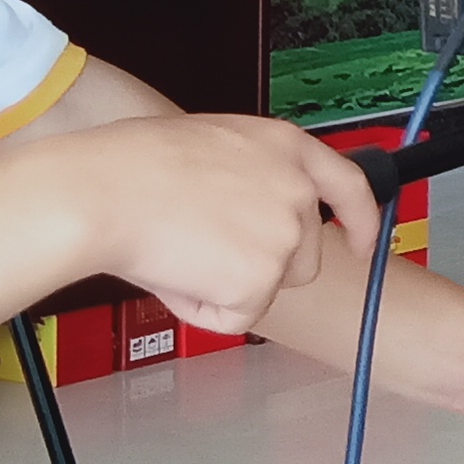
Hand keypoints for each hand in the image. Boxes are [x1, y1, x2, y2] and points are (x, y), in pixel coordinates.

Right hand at [32, 112, 382, 335]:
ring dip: (228, 287)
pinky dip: (203, 311)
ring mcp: (285, 237)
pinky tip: (173, 274)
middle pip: (303, 258)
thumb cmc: (131, 165)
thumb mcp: (214, 146)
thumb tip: (249, 212)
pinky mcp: (261, 280)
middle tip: (200, 248)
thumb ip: (253, 175)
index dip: (361, 220)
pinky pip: (237, 318)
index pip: (350, 186)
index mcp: (288, 147)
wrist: (101, 193)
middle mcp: (298, 191)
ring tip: (179, 253)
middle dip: (261, 267)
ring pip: (267, 290)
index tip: (362, 243)